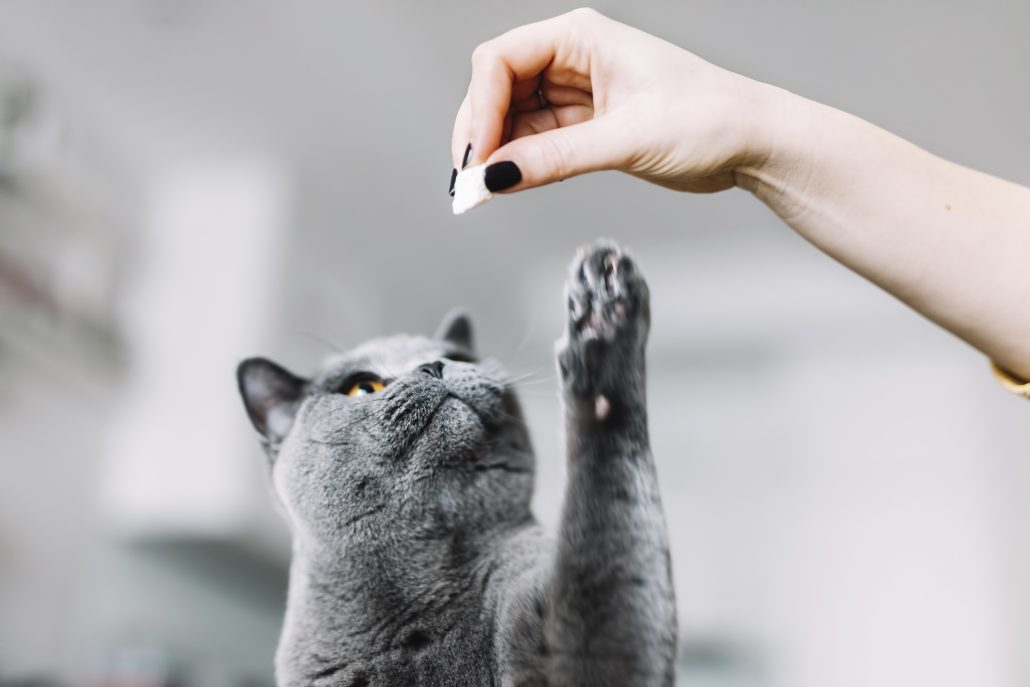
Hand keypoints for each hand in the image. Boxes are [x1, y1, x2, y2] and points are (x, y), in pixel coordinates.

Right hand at [450, 8, 781, 194]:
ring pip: (511, 117)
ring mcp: (576, 91)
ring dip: (495, 152)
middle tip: (471, 182)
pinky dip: (518, 163)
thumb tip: (496, 178)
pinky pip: (534, 140)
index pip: (500, 61)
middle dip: (480, 133)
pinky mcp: (585, 124)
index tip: (478, 158)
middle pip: (496, 88)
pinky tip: (510, 184)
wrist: (751, 142)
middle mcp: (572, 58)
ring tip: (485, 191)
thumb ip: (555, 159)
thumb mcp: (626, 139)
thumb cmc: (709, 119)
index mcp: (581, 37)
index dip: (479, 109)